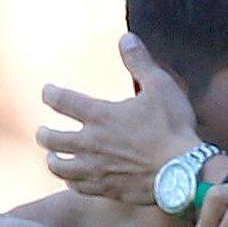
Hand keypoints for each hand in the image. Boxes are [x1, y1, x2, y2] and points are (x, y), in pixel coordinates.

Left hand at [36, 33, 201, 204]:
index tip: (48, 92)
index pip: (61, 101)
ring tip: (54, 157)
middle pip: (51, 139)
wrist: (183, 171)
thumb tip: (126, 38)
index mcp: (100, 115)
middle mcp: (90, 143)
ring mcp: (96, 169)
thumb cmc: (173, 127)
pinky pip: (79, 188)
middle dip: (44, 134)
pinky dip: (73, 183)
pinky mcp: (107, 188)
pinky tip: (75, 181)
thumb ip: (140, 63)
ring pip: (60, 167)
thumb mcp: (161, 87)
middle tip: (44, 132)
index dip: (51, 94)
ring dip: (54, 160)